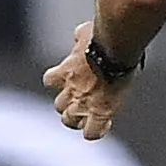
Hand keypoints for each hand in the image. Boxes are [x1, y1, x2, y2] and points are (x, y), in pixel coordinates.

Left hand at [44, 22, 130, 137]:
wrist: (115, 46)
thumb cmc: (103, 36)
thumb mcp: (86, 33)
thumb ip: (80, 37)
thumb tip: (79, 35)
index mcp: (66, 70)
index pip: (50, 81)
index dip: (59, 83)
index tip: (70, 82)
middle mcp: (70, 88)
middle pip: (58, 105)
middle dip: (68, 105)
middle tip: (82, 103)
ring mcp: (83, 102)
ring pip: (68, 121)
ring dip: (78, 119)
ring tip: (91, 117)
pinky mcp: (100, 111)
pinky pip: (92, 133)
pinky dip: (96, 131)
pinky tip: (106, 124)